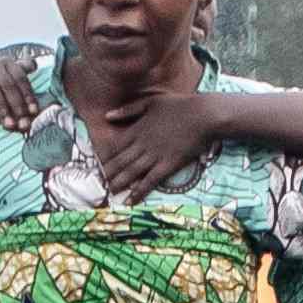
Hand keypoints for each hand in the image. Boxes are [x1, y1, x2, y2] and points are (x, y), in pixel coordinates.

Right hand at [0, 53, 46, 128]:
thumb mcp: (3, 79)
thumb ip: (19, 82)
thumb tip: (35, 95)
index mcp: (7, 64)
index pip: (21, 78)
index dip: (28, 95)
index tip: (34, 112)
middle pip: (8, 85)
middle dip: (17, 106)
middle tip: (22, 124)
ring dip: (2, 108)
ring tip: (8, 125)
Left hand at [84, 85, 233, 197]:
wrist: (203, 115)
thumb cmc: (179, 106)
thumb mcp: (150, 101)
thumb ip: (128, 110)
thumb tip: (107, 116)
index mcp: (137, 129)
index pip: (115, 146)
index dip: (106, 157)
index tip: (99, 165)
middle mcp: (142, 144)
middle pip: (120, 161)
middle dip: (109, 173)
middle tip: (100, 183)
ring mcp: (155, 156)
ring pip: (131, 172)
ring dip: (119, 183)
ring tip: (111, 192)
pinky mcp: (168, 165)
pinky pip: (150, 181)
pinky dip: (139, 192)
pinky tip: (131, 200)